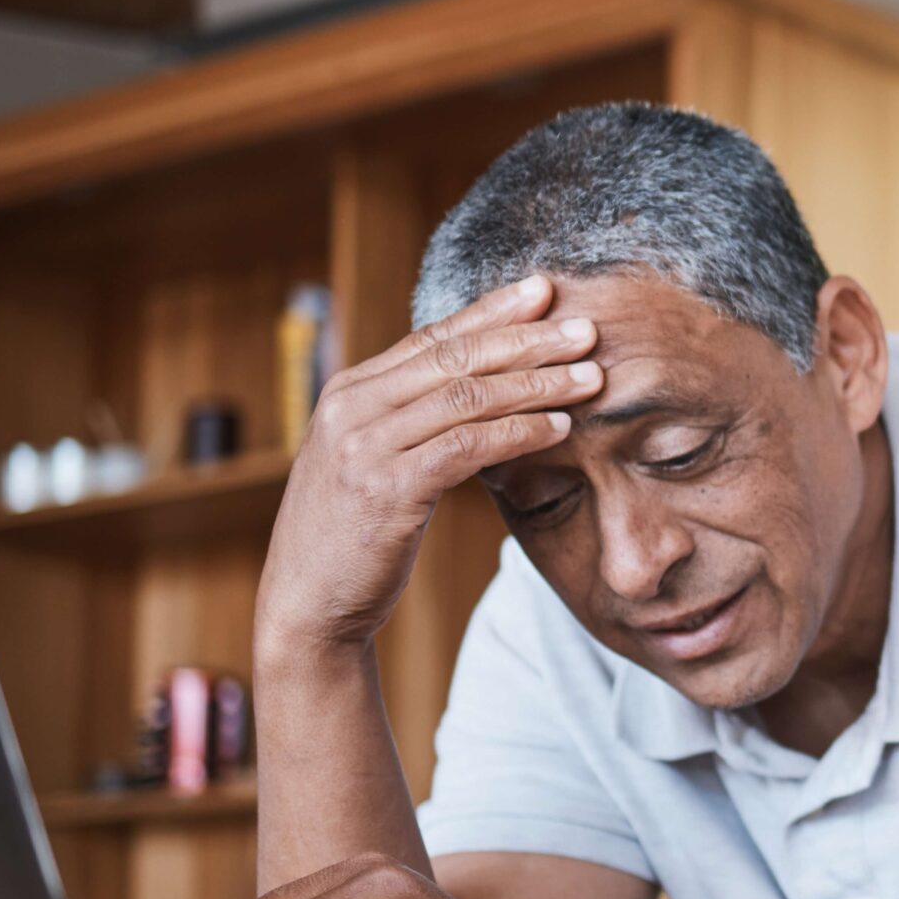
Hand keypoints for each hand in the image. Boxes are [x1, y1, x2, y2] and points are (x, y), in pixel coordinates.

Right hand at [255, 274, 601, 661]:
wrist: (307, 605)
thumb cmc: (353, 537)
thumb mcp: (373, 462)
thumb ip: (411, 420)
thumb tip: (481, 388)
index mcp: (349, 392)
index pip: (432, 337)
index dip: (491, 312)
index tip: (543, 292)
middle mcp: (352, 409)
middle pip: (455, 357)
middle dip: (527, 339)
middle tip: (586, 330)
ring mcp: (365, 447)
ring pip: (467, 396)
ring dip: (537, 384)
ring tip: (590, 378)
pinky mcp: (387, 489)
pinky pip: (467, 446)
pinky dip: (518, 432)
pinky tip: (558, 428)